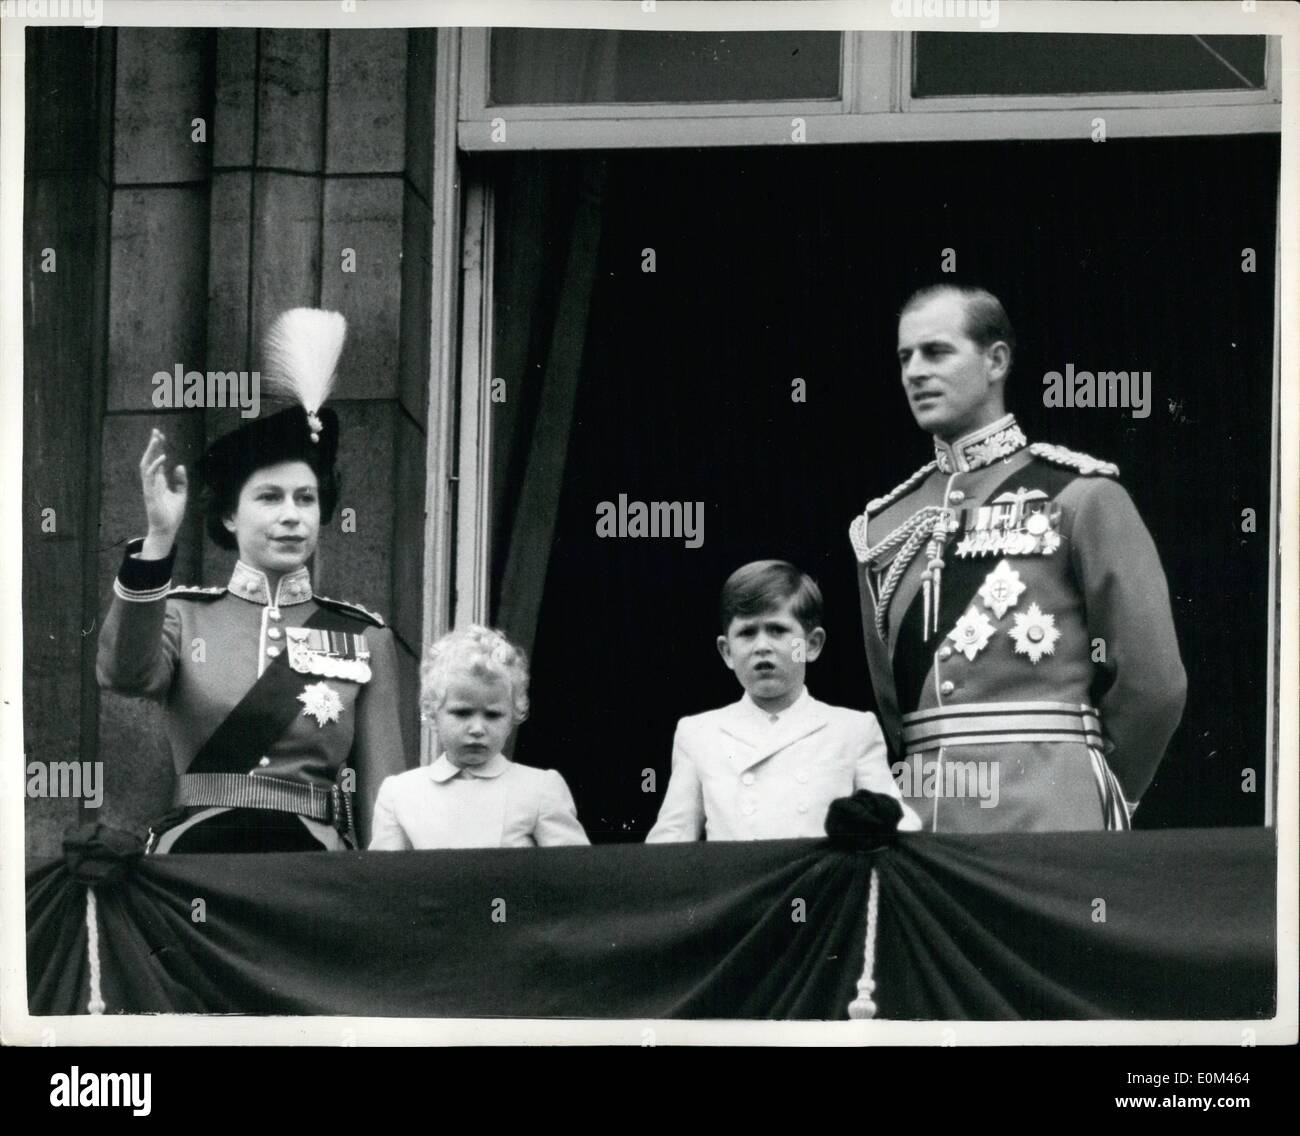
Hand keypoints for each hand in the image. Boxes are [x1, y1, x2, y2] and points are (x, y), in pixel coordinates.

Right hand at [139, 429, 186, 554]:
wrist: (167, 529)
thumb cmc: (172, 514)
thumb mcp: (181, 494)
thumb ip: (181, 481)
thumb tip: (179, 465)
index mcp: (159, 481)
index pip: (157, 460)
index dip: (158, 448)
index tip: (160, 435)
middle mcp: (152, 482)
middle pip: (149, 459)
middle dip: (152, 445)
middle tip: (156, 431)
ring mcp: (149, 487)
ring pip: (146, 465)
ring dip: (151, 451)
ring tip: (156, 439)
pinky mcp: (150, 494)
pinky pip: (150, 477)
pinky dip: (155, 466)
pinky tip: (163, 457)